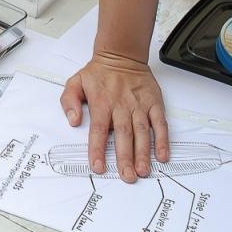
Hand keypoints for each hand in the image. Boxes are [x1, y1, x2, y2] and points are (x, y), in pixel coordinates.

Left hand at [61, 53, 169, 182]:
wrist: (122, 54)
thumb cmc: (98, 73)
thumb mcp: (75, 82)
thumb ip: (69, 101)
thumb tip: (73, 120)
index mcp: (101, 102)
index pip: (99, 130)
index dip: (98, 149)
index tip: (98, 166)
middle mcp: (121, 105)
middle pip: (123, 135)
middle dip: (125, 158)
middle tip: (127, 176)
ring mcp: (139, 105)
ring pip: (142, 132)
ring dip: (144, 153)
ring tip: (143, 170)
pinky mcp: (154, 103)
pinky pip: (160, 123)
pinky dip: (163, 139)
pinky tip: (162, 155)